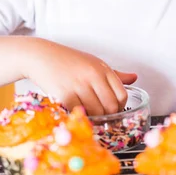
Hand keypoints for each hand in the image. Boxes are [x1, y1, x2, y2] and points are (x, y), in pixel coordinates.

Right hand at [22, 38, 136, 115]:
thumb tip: (134, 78)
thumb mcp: (93, 63)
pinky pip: (80, 112)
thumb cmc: (67, 60)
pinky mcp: (65, 93)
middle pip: (110, 106)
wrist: (40, 56)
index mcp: (103, 68)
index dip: (119, 107)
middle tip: (101, 119)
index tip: (113, 111)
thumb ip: (114, 74)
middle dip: (108, 117)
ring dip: (94, 119)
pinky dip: (80, 117)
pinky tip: (77, 113)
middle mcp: (93, 75)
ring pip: (96, 112)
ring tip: (88, 116)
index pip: (122, 94)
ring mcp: (79, 84)